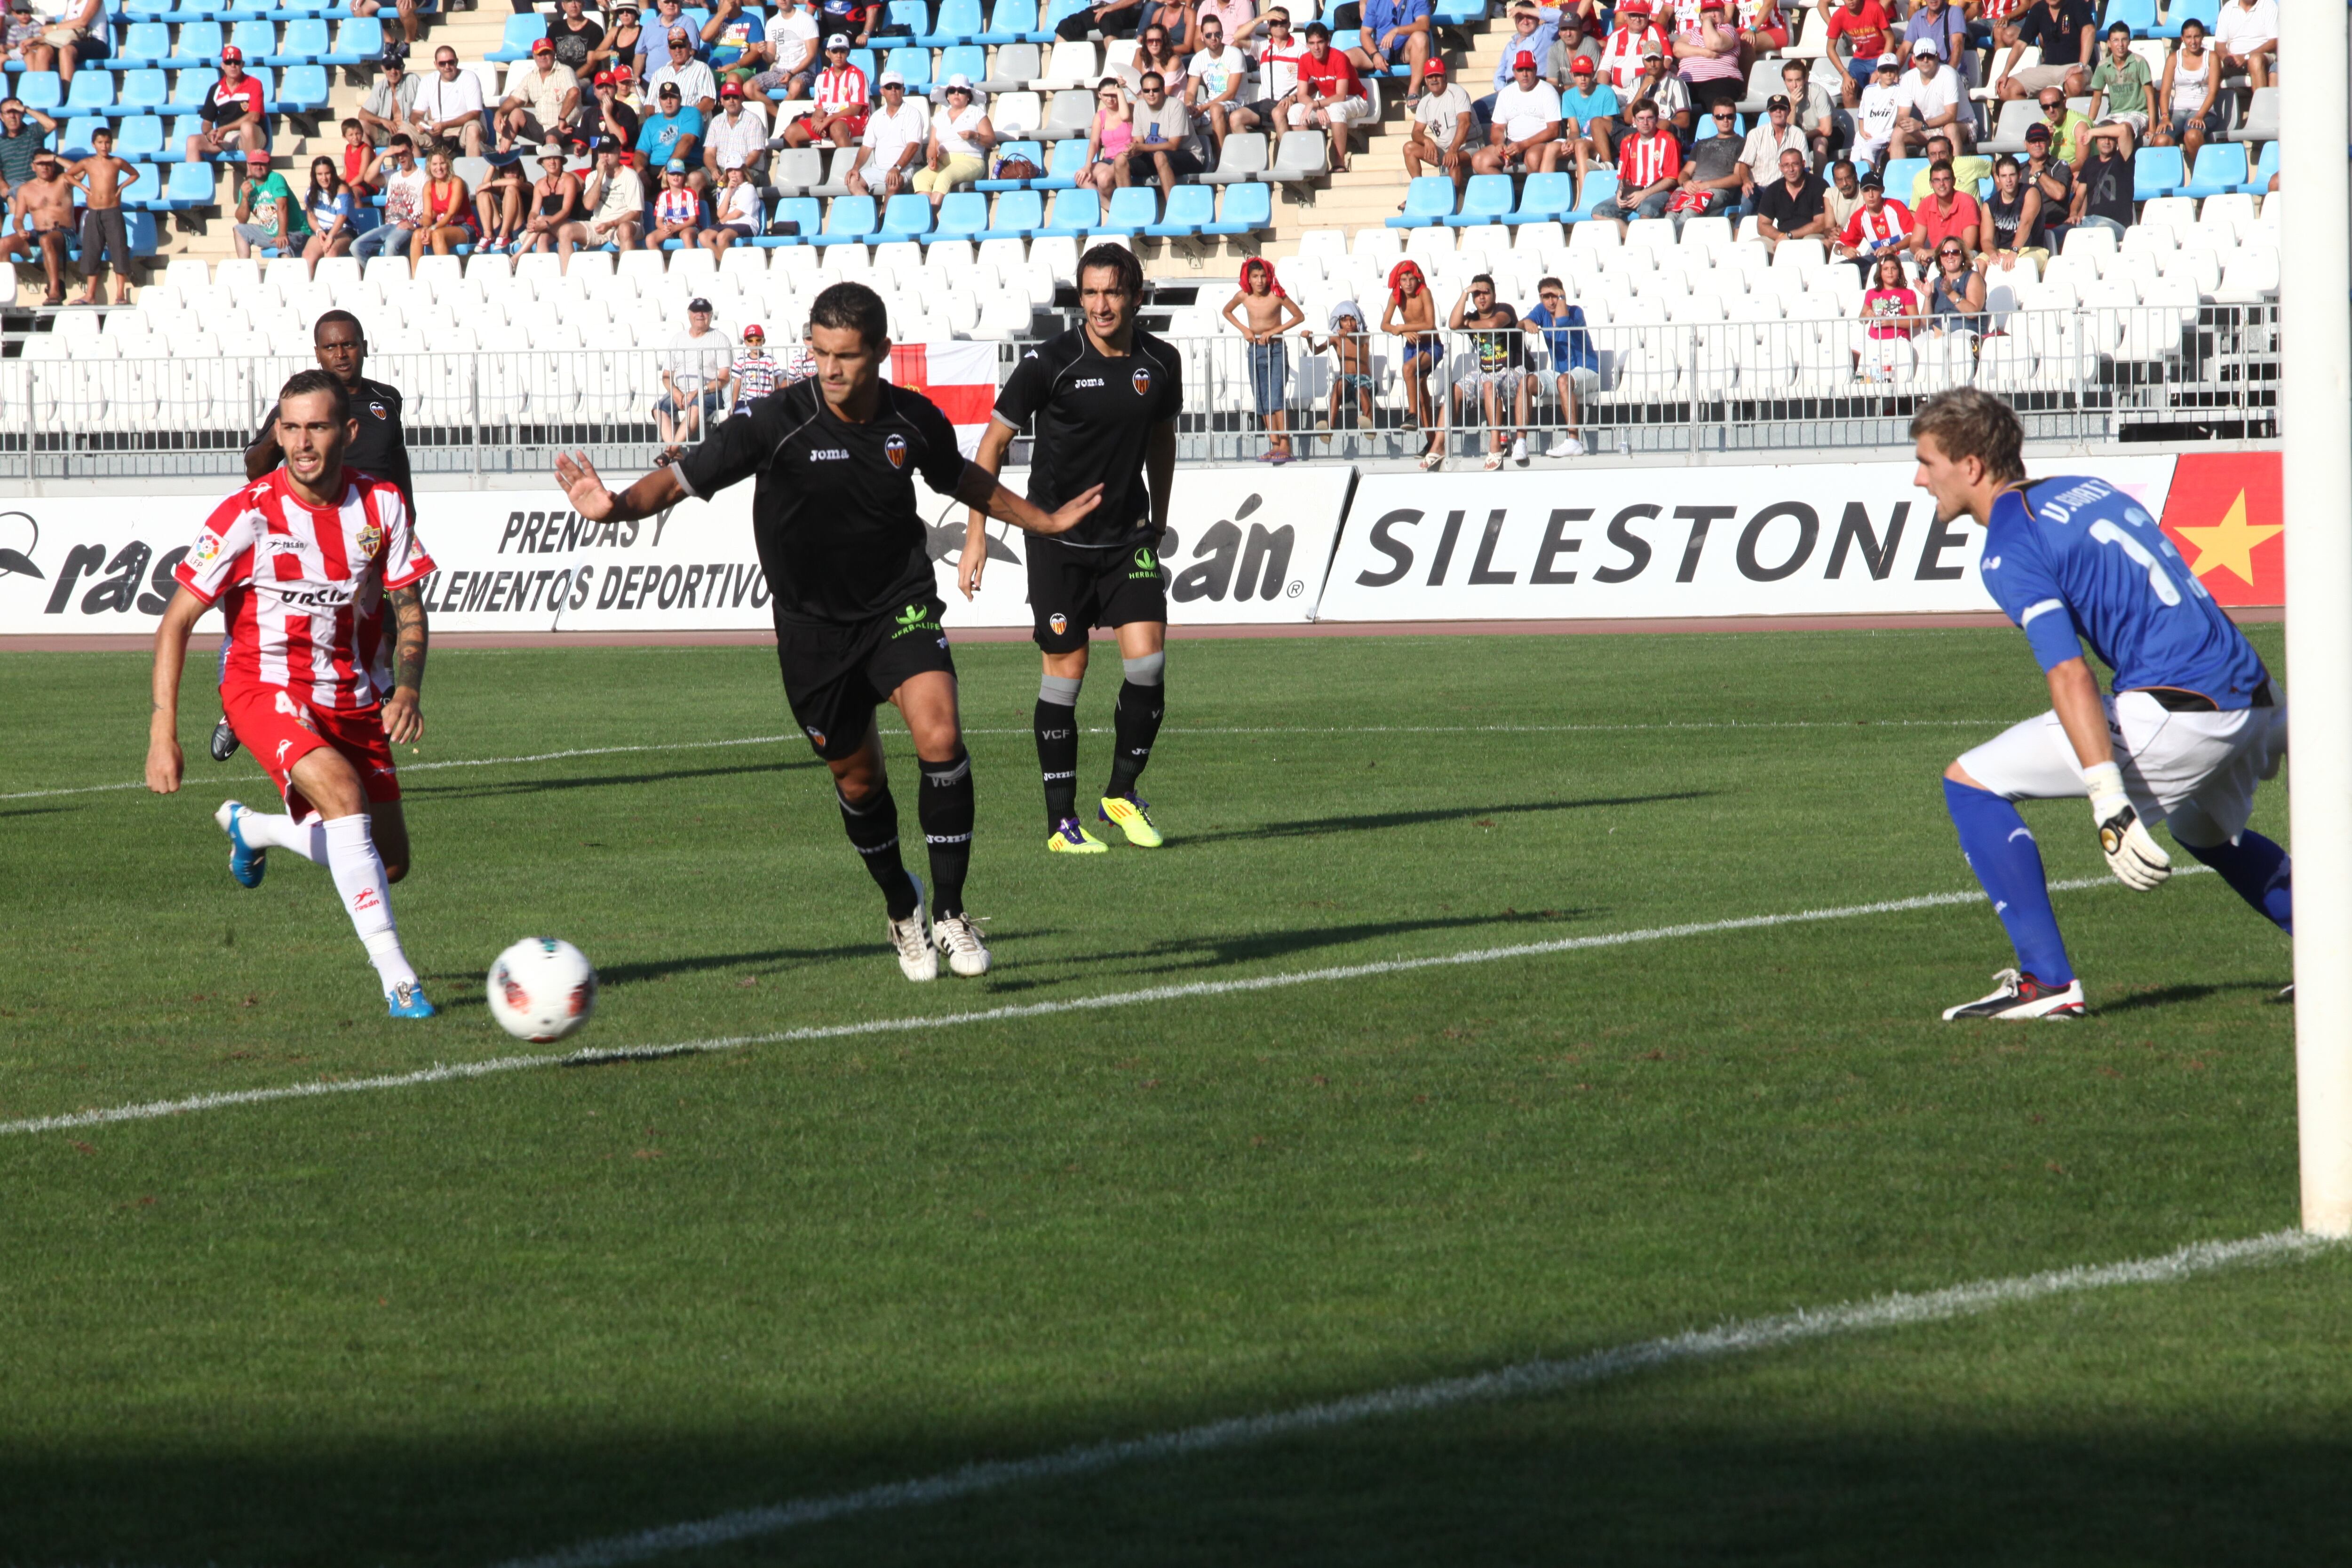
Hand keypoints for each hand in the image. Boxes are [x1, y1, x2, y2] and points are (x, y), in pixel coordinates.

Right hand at [144, 731, 182, 794]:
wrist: (162, 741)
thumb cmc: (174, 752)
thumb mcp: (180, 764)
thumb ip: (178, 776)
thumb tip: (175, 787)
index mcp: (171, 770)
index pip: (173, 788)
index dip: (176, 787)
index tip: (176, 782)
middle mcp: (160, 771)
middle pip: (163, 791)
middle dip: (168, 789)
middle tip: (170, 782)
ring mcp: (152, 771)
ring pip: (155, 789)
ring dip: (160, 788)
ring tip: (163, 782)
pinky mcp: (147, 769)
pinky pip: (148, 784)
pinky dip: (153, 785)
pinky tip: (157, 780)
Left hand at [381, 687, 423, 744]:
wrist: (408, 696)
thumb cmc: (395, 705)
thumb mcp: (387, 708)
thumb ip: (386, 718)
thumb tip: (387, 730)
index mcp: (398, 706)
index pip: (395, 715)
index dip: (391, 723)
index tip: (387, 732)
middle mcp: (408, 710)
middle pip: (405, 722)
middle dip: (399, 732)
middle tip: (393, 740)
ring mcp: (415, 714)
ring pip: (412, 726)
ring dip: (407, 735)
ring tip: (400, 742)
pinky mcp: (420, 718)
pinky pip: (421, 728)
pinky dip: (418, 735)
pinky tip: (412, 741)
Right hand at [555, 450, 619, 518]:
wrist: (600, 515)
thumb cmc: (606, 507)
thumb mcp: (610, 502)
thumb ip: (610, 497)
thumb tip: (610, 493)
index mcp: (594, 481)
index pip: (588, 468)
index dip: (583, 460)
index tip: (578, 452)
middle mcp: (585, 482)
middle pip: (575, 470)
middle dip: (568, 462)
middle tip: (561, 454)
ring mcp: (578, 487)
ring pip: (569, 476)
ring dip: (563, 468)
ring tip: (557, 460)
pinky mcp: (572, 495)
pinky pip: (566, 486)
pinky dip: (561, 480)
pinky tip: (557, 473)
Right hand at [957, 523, 987, 596]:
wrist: (974, 538)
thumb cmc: (980, 549)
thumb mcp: (982, 563)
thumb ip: (979, 575)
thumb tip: (978, 586)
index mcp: (967, 569)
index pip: (965, 585)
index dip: (967, 594)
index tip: (971, 599)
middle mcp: (961, 568)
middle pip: (961, 585)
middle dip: (966, 591)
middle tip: (975, 594)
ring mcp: (960, 566)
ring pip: (960, 580)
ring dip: (967, 586)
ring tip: (977, 587)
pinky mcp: (961, 564)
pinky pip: (961, 575)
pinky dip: (966, 580)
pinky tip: (973, 580)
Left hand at [1038, 483, 1104, 535]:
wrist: (1051, 525)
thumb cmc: (1066, 520)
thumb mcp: (1079, 513)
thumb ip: (1089, 506)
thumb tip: (1099, 496)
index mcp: (1078, 502)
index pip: (1088, 493)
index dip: (1096, 489)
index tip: (1102, 484)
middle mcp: (1074, 502)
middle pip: (1085, 495)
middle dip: (1093, 491)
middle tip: (1100, 488)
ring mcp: (1070, 507)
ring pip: (1082, 499)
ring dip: (1088, 497)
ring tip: (1092, 496)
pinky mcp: (1068, 511)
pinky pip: (1078, 504)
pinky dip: (1083, 503)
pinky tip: (1081, 506)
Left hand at [2086, 761, 2168, 889]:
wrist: (2108, 803)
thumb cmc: (2114, 823)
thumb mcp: (2115, 841)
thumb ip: (2122, 854)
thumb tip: (2133, 866)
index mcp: (2112, 856)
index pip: (2126, 878)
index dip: (2140, 886)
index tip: (2151, 888)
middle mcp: (2117, 852)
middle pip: (2136, 873)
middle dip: (2152, 880)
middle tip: (2165, 880)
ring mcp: (2125, 843)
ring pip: (2143, 865)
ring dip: (2158, 872)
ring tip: (2168, 873)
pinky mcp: (2134, 832)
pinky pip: (2147, 850)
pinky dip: (2158, 858)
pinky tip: (2166, 862)